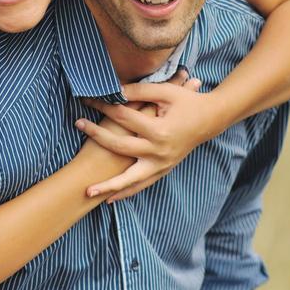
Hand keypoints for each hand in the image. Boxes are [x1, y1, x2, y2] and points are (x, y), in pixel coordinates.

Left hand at [74, 72, 211, 200]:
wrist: (211, 120)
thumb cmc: (188, 103)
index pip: (124, 117)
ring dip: (109, 186)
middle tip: (78, 126)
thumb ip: (140, 91)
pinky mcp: (164, 170)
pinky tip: (110, 198)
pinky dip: (127, 192)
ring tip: (88, 191)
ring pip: (130, 179)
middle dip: (97, 137)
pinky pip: (142, 185)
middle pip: (120, 146)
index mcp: (159, 130)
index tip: (87, 101)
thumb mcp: (166, 92)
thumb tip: (114, 92)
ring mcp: (161, 164)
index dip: (104, 106)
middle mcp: (158, 151)